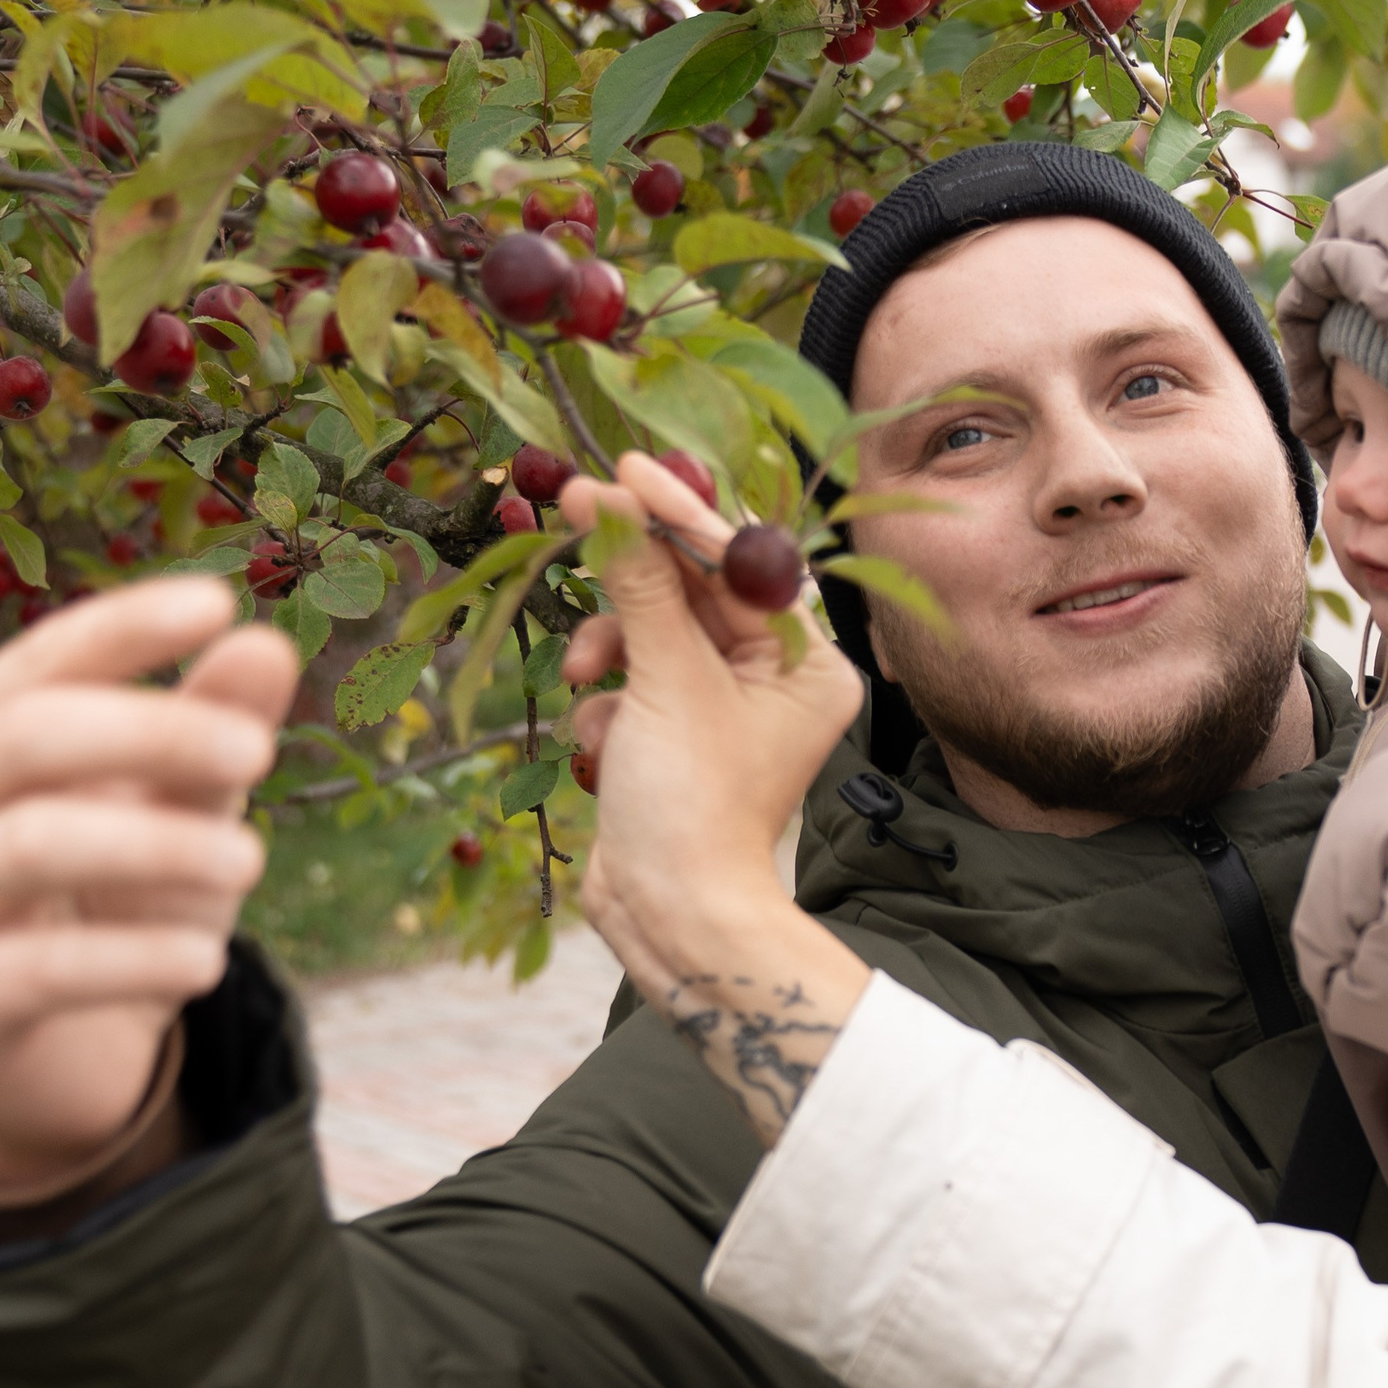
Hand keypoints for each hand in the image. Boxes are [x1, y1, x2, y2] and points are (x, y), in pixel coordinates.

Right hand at [0, 579, 296, 1193]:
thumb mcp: (185, 811)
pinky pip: (31, 968)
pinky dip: (130, 961)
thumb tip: (267, 645)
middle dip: (147, 733)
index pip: (42, 659)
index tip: (218, 603)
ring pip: (27, 847)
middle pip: (21, 736)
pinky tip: (208, 963)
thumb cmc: (124, 900)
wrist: (68, 1050)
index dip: (123, 628)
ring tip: (251, 863)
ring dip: (154, 848)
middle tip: (257, 752)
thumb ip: (216, 734)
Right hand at [559, 456, 869, 1140]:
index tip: (625, 471)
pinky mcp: (678, 735)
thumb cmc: (694, 805)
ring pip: (655, 633)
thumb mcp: (666, 682)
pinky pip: (636, 681)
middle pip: (696, 591)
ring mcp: (727, 708)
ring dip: (613, 647)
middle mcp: (779, 678)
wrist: (672, 916)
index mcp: (809, 662)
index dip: (680, 513)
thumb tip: (610, 502)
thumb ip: (639, 586)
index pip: (743, 562)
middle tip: (578, 517)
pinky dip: (611, 701)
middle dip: (635, 583)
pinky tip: (603, 739)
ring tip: (588, 677)